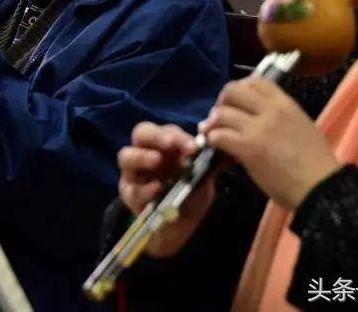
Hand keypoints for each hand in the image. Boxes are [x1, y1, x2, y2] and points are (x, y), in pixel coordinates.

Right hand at [117, 122, 216, 257]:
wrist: (179, 226)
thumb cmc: (189, 193)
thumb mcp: (203, 177)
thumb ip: (212, 163)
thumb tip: (231, 152)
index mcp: (164, 145)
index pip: (166, 130)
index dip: (177, 136)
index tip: (194, 146)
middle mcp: (146, 153)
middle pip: (140, 133)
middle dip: (155, 136)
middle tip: (170, 144)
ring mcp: (134, 174)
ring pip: (126, 156)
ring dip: (141, 156)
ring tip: (156, 160)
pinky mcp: (130, 196)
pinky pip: (132, 189)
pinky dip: (145, 188)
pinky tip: (157, 189)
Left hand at [199, 76, 339, 210]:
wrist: (321, 187)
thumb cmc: (315, 162)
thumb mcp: (301, 126)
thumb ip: (279, 117)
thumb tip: (255, 118)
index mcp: (286, 103)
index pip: (256, 81)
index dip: (240, 88)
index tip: (236, 102)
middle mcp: (271, 110)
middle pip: (233, 90)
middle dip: (221, 102)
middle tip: (220, 117)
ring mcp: (258, 128)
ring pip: (222, 113)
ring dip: (212, 123)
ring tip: (210, 132)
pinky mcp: (248, 148)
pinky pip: (219, 135)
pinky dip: (211, 139)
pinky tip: (214, 146)